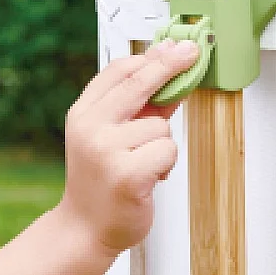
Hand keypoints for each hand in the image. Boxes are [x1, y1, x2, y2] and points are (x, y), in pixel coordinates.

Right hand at [57, 39, 197, 255]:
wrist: (85, 229)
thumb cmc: (102, 182)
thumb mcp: (111, 137)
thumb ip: (140, 106)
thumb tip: (170, 70)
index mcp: (83, 114)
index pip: (118, 71)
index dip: (151, 56)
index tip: (174, 45)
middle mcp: (90, 128)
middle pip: (139, 83)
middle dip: (170, 64)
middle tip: (192, 51)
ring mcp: (107, 151)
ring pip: (160, 125)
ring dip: (162, 144)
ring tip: (144, 164)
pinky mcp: (129, 175)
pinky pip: (167, 149)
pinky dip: (167, 164)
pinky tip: (150, 178)